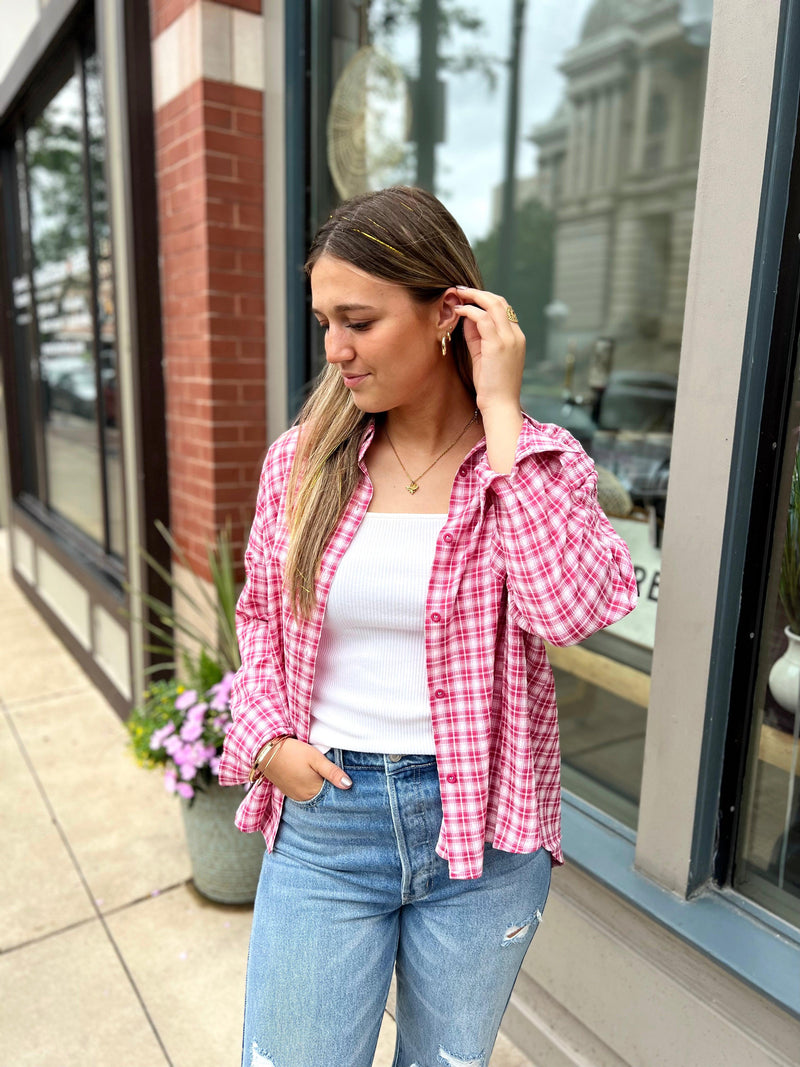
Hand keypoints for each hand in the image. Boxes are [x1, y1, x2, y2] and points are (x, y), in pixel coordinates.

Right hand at [259, 737, 351, 800]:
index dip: (338, 787)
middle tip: (335, 775)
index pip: (332, 794)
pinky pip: (303, 793)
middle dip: (330, 788)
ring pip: (313, 795)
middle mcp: (304, 798)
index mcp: (313, 791)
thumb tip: (349, 785)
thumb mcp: (316, 759)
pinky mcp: (287, 791)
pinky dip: (309, 787)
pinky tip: (311, 778)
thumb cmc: (293, 752)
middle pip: (323, 796)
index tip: (344, 779)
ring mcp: (294, 795)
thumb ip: (332, 772)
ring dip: (319, 787)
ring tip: (322, 775)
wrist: (267, 750)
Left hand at [451, 286, 524, 416]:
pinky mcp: (498, 344)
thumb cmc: (491, 386)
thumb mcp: (483, 356)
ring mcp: (509, 339)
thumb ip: (477, 336)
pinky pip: (483, 318)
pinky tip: (458, 311)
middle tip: (459, 289)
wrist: (500, 405)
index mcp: (516, 338)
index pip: (503, 309)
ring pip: (493, 305)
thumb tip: (466, 318)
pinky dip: (469, 311)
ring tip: (456, 294)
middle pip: (500, 301)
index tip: (467, 297)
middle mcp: (516, 335)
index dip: (485, 299)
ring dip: (472, 296)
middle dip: (478, 292)